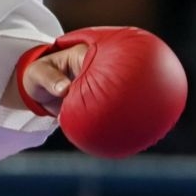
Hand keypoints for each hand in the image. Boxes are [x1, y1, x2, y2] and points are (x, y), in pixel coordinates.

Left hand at [10, 27, 187, 155]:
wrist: (35, 87)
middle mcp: (101, 69)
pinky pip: (113, 115)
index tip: (142, 70)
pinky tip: (132, 140)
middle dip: (145, 83)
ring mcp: (102, 86)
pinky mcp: (99, 103)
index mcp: (90, 55)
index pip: (112, 56)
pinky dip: (121, 126)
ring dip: (139, 107)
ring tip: (158, 120)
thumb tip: (64, 91)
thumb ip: (49, 80)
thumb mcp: (38, 74)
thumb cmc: (37, 75)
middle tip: (159, 95)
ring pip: (124, 97)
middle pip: (128, 75)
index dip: (130, 62)